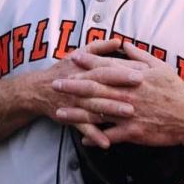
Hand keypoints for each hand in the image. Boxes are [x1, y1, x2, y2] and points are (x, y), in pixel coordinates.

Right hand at [19, 38, 137, 147]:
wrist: (39, 89)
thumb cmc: (63, 70)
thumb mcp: (79, 54)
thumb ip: (99, 47)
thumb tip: (118, 40)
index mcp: (86, 69)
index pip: (108, 67)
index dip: (126, 67)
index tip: (145, 69)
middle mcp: (82, 85)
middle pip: (103, 84)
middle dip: (122, 85)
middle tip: (141, 86)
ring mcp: (76, 102)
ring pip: (96, 106)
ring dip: (112, 109)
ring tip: (130, 112)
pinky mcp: (71, 117)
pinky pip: (84, 128)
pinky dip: (94, 135)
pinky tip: (107, 143)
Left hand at [51, 42, 183, 153]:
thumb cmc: (176, 90)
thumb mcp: (160, 67)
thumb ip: (139, 55)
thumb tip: (123, 43)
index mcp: (134, 76)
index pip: (107, 66)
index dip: (88, 62)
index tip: (72, 57)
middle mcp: (128, 93)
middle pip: (96, 88)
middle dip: (74, 86)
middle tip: (56, 84)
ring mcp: (130, 113)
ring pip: (98, 112)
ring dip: (77, 112)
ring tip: (59, 112)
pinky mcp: (134, 131)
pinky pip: (111, 135)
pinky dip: (96, 137)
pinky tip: (82, 138)